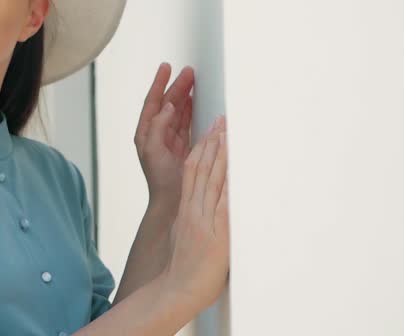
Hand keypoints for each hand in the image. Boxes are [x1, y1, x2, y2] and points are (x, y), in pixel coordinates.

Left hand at [134, 63, 194, 203]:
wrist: (171, 201)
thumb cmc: (158, 179)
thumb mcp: (152, 150)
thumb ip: (157, 127)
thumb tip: (166, 107)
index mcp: (145, 133)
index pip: (151, 102)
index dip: (158, 84)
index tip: (166, 67)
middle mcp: (156, 134)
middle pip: (166, 103)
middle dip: (176, 86)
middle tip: (189, 71)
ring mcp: (170, 140)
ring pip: (178, 111)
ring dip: (185, 95)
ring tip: (193, 80)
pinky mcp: (182, 146)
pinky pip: (186, 122)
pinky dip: (191, 110)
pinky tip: (195, 100)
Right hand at [162, 115, 229, 311]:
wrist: (178, 290)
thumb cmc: (183, 271)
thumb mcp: (183, 239)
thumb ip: (192, 223)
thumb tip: (200, 215)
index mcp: (186, 211)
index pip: (192, 172)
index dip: (202, 149)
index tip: (211, 132)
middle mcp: (193, 211)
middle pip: (201, 169)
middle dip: (212, 143)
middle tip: (222, 121)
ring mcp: (202, 220)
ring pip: (210, 180)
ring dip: (220, 155)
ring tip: (227, 133)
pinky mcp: (214, 232)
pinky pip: (222, 202)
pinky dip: (227, 183)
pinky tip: (234, 167)